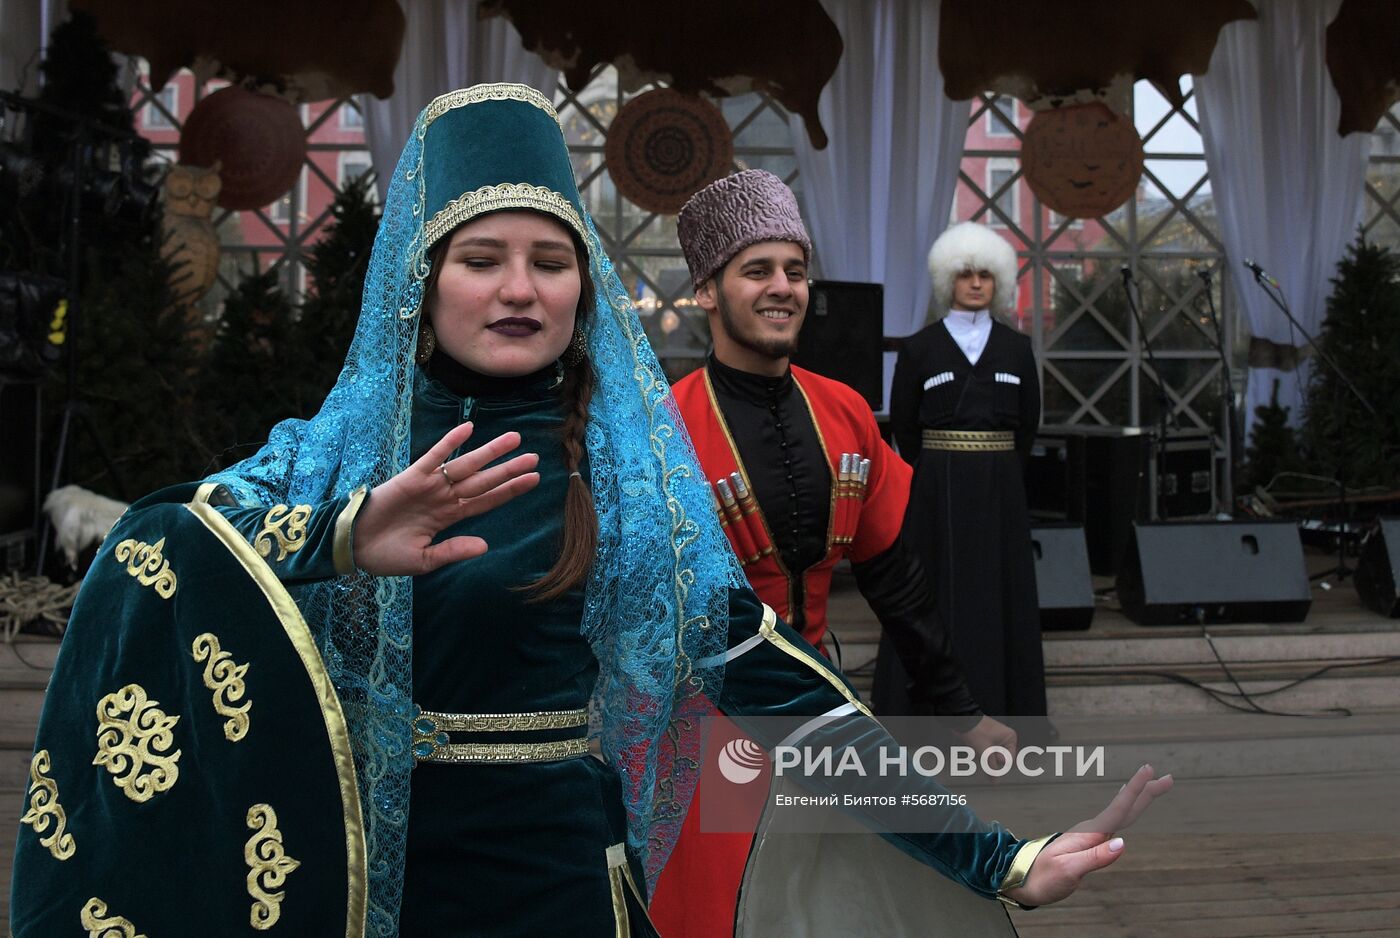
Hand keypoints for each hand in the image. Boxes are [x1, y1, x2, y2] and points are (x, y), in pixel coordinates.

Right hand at [352, 421, 539, 575]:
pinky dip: (450, 442)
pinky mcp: (411, 477)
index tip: (534, 481)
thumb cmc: (386, 555)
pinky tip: (468, 429)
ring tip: (514, 439)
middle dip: (509, 469)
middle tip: (535, 457)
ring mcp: (430, 486)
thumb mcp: (424, 560)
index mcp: (449, 518)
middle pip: (484, 481)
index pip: (487, 501)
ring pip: (466, 465)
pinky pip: (434, 457)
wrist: (352, 546)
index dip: (510, 491)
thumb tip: (486, 546)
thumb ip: (453, 550)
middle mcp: (444, 498)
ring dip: (489, 452)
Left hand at [953, 716, 1017, 770]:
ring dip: (983, 755)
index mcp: (1010, 738)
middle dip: (989, 758)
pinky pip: (986, 752)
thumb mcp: (986, 752)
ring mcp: (996, 738)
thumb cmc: (975, 730)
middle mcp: (1005, 738)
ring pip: (992, 756)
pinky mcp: (987, 739)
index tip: (989, 754)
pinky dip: (980, 753)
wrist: (961, 719)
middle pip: (1000, 758)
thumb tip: (995, 781)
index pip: (1008, 760)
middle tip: (982, 748)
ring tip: (977, 745)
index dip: (997, 760)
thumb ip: (992, 768)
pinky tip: (975, 746)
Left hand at [1001, 763, 1172, 907]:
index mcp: (1089, 834)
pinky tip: (1124, 808)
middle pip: (1124, 807)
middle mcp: (1091, 831)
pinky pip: (1113, 823)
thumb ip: (1095, 857)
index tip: (1148, 770)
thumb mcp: (1069, 870)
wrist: (1021, 880)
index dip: (1135, 789)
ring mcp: (1090, 836)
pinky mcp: (1088, 844)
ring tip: (1154, 786)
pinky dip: (1124, 811)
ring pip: (1120, 813)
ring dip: (1139, 799)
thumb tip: (1123, 843)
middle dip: (1146, 791)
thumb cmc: (1043, 878)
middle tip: (1168, 778)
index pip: (1118, 809)